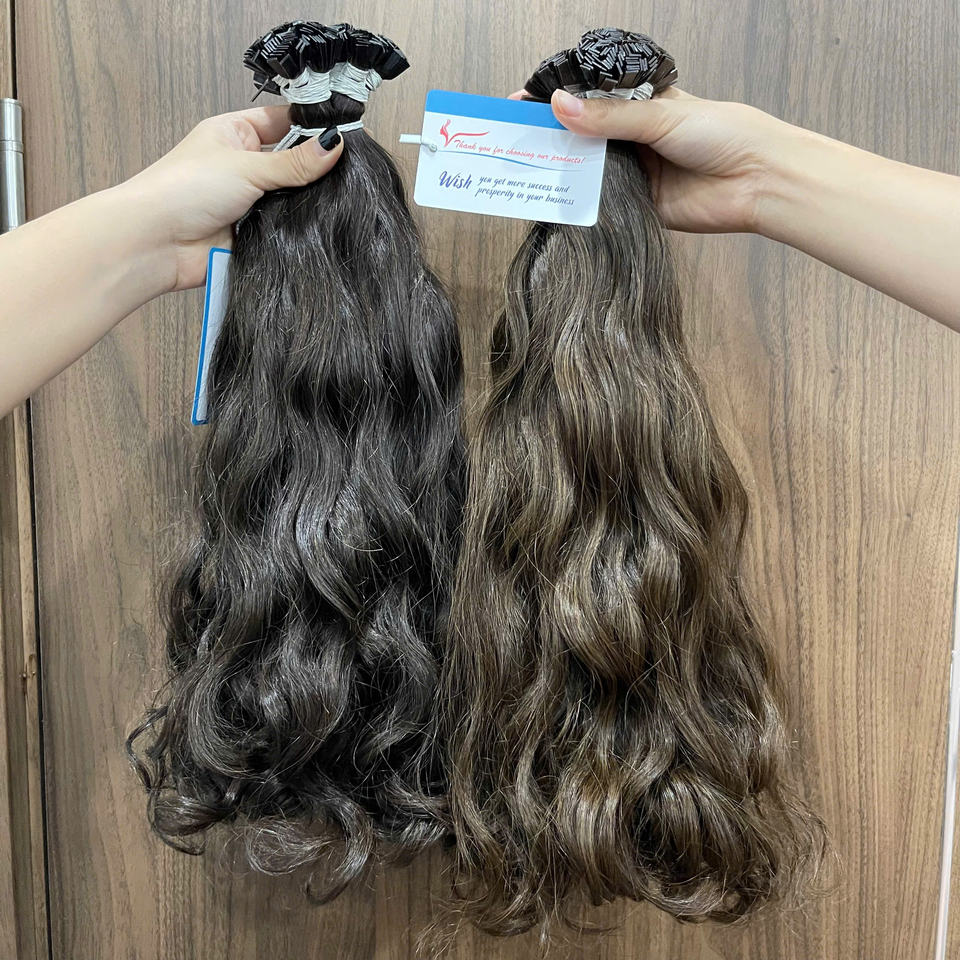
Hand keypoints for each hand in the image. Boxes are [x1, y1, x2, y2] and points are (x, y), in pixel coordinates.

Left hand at [119, 106, 343, 289]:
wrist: (156, 242)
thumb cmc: (183, 189)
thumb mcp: (246, 165)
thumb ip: (294, 161)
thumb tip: (333, 146)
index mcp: (234, 134)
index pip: (282, 121)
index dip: (310, 124)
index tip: (344, 131)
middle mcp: (242, 166)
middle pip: (291, 161)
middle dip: (315, 166)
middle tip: (351, 168)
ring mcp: (249, 202)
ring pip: (291, 197)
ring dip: (307, 200)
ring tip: (341, 196)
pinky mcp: (254, 234)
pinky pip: (285, 228)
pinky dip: (298, 228)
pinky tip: (319, 226)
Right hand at [513, 87, 796, 234]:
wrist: (756, 181)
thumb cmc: (722, 135)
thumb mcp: (659, 116)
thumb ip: (609, 117)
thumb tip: (559, 108)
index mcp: (638, 105)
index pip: (588, 100)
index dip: (555, 102)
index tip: (521, 106)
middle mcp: (632, 138)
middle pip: (581, 137)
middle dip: (550, 139)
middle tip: (513, 141)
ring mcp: (633, 173)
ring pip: (588, 170)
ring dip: (562, 171)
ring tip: (524, 169)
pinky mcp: (636, 206)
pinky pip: (602, 204)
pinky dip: (582, 202)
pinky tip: (556, 199)